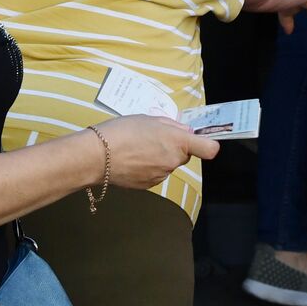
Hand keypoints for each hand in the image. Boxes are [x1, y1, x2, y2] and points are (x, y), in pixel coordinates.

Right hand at [95, 115, 219, 189]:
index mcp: (177, 142)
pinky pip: (156, 174)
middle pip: (184, 155)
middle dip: (174, 148)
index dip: (207, 144)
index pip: (210, 149)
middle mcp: (173, 161)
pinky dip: (149, 168)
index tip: (197, 140)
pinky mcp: (148, 186)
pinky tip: (132, 161)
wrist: (96, 156)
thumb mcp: (148, 119)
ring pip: (168, 165)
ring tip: (138, 149)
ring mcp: (161, 176)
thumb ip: (171, 125)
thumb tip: (185, 131)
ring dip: (160, 158)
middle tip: (154, 138)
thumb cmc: (122, 130)